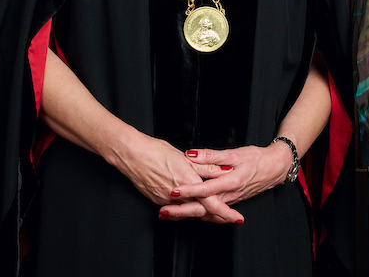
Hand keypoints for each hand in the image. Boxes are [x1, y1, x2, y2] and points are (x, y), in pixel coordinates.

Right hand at [108, 133, 225, 209]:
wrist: (132, 155)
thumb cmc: (156, 151)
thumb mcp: (185, 157)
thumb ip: (206, 167)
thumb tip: (224, 170)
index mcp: (188, 181)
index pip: (212, 202)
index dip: (226, 212)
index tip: (237, 218)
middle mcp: (178, 195)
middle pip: (201, 211)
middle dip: (216, 217)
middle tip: (227, 218)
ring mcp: (166, 200)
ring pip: (188, 210)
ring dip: (199, 211)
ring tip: (211, 211)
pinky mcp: (157, 201)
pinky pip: (175, 208)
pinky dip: (183, 207)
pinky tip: (187, 203)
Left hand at [162, 144, 291, 222]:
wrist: (275, 169)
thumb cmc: (257, 158)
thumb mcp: (236, 153)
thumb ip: (212, 156)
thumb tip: (192, 154)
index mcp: (231, 182)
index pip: (206, 189)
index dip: (189, 190)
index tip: (173, 190)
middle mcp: (230, 195)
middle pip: (202, 208)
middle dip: (181, 211)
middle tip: (163, 212)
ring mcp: (230, 201)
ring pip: (206, 212)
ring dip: (186, 214)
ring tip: (167, 214)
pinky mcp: (230, 202)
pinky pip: (212, 212)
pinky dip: (197, 214)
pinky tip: (185, 213)